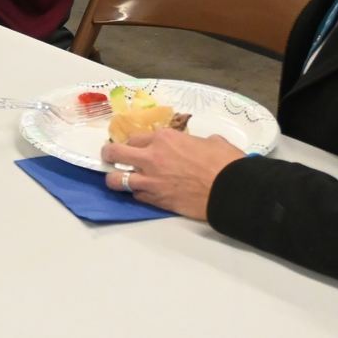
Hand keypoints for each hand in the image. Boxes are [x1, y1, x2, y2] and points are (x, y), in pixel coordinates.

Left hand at [102, 130, 244, 219]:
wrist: (228, 190)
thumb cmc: (223, 162)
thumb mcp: (209, 141)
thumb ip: (193, 141)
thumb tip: (196, 146)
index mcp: (165, 138)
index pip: (136, 137)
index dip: (135, 142)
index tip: (134, 145)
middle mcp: (151, 157)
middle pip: (115, 153)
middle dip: (109, 154)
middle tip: (110, 156)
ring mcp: (150, 180)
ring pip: (116, 179)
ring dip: (115, 178)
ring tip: (117, 179)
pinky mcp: (154, 200)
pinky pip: (135, 196)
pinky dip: (136, 193)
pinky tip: (141, 192)